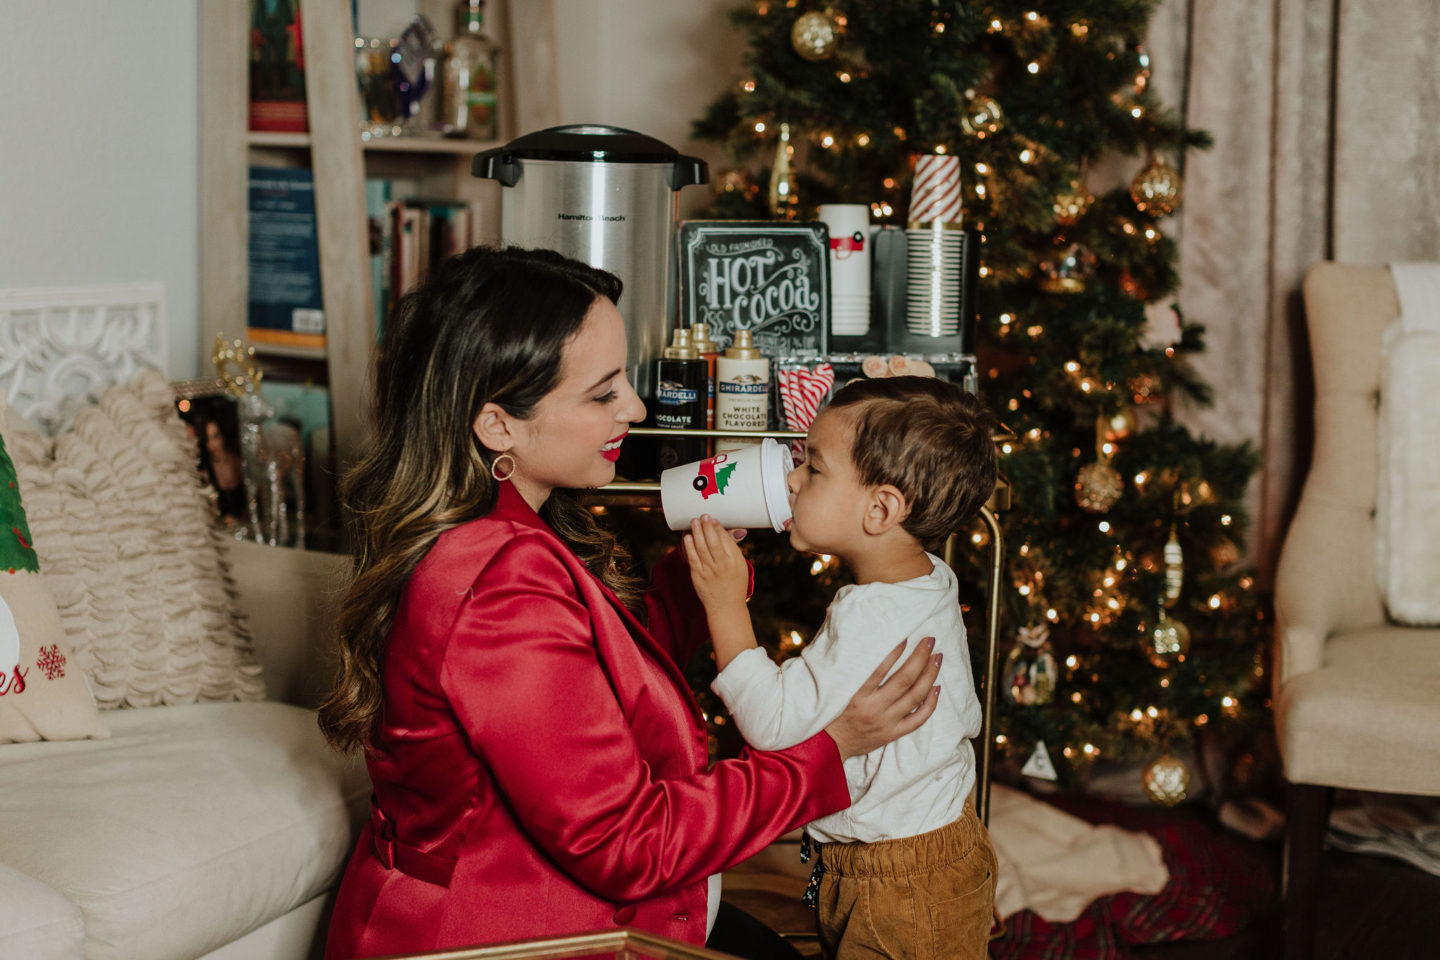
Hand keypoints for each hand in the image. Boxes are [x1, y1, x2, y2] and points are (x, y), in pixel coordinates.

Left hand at [683, 516, 749, 613]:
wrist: (726, 608)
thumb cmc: (735, 585)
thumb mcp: (740, 566)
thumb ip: (733, 548)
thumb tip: (732, 531)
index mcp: (735, 561)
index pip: (725, 539)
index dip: (718, 528)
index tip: (713, 520)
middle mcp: (722, 565)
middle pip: (713, 541)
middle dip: (707, 526)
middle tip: (703, 516)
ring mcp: (709, 571)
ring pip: (701, 547)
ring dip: (697, 532)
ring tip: (694, 521)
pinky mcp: (698, 576)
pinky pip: (692, 558)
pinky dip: (689, 546)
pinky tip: (687, 537)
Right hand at [825, 638, 941, 759]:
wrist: (828, 745)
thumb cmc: (829, 712)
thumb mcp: (833, 688)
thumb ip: (847, 668)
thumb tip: (859, 641)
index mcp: (856, 695)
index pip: (880, 669)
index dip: (895, 651)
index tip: (906, 636)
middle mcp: (873, 708)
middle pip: (905, 679)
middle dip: (920, 657)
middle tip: (930, 640)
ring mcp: (886, 722)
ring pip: (915, 696)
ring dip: (930, 675)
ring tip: (937, 658)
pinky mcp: (893, 733)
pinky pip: (918, 719)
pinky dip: (931, 703)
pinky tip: (937, 688)